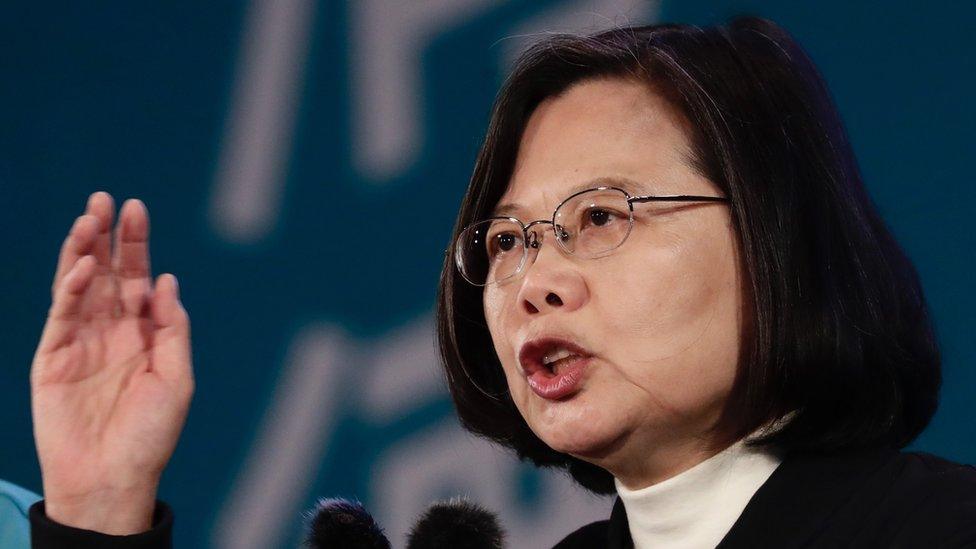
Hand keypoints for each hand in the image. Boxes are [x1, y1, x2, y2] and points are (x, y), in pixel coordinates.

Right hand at [30, 192, 193, 533]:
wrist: (112, 478)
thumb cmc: (150, 434)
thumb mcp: (176, 378)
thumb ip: (171, 329)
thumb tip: (166, 280)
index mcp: (143, 333)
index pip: (137, 277)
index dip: (136, 244)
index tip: (137, 208)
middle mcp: (110, 331)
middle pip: (105, 273)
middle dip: (106, 236)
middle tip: (106, 199)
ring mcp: (79, 342)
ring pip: (77, 285)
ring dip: (81, 251)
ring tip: (88, 217)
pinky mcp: (52, 357)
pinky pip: (60, 315)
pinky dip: (67, 288)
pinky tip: (80, 266)